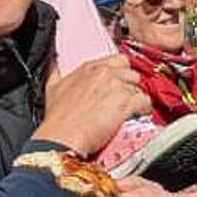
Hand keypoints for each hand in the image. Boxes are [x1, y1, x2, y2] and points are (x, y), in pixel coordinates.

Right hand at [33, 56, 149, 157]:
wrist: (63, 136)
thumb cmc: (57, 118)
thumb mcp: (52, 88)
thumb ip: (55, 70)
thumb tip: (54, 62)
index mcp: (89, 68)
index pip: (118, 60)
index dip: (121, 72)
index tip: (120, 81)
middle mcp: (105, 74)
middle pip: (131, 74)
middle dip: (130, 86)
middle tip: (124, 99)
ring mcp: (117, 87)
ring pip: (139, 88)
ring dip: (136, 99)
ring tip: (130, 110)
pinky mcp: (126, 103)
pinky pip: (145, 102)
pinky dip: (144, 110)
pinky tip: (137, 116)